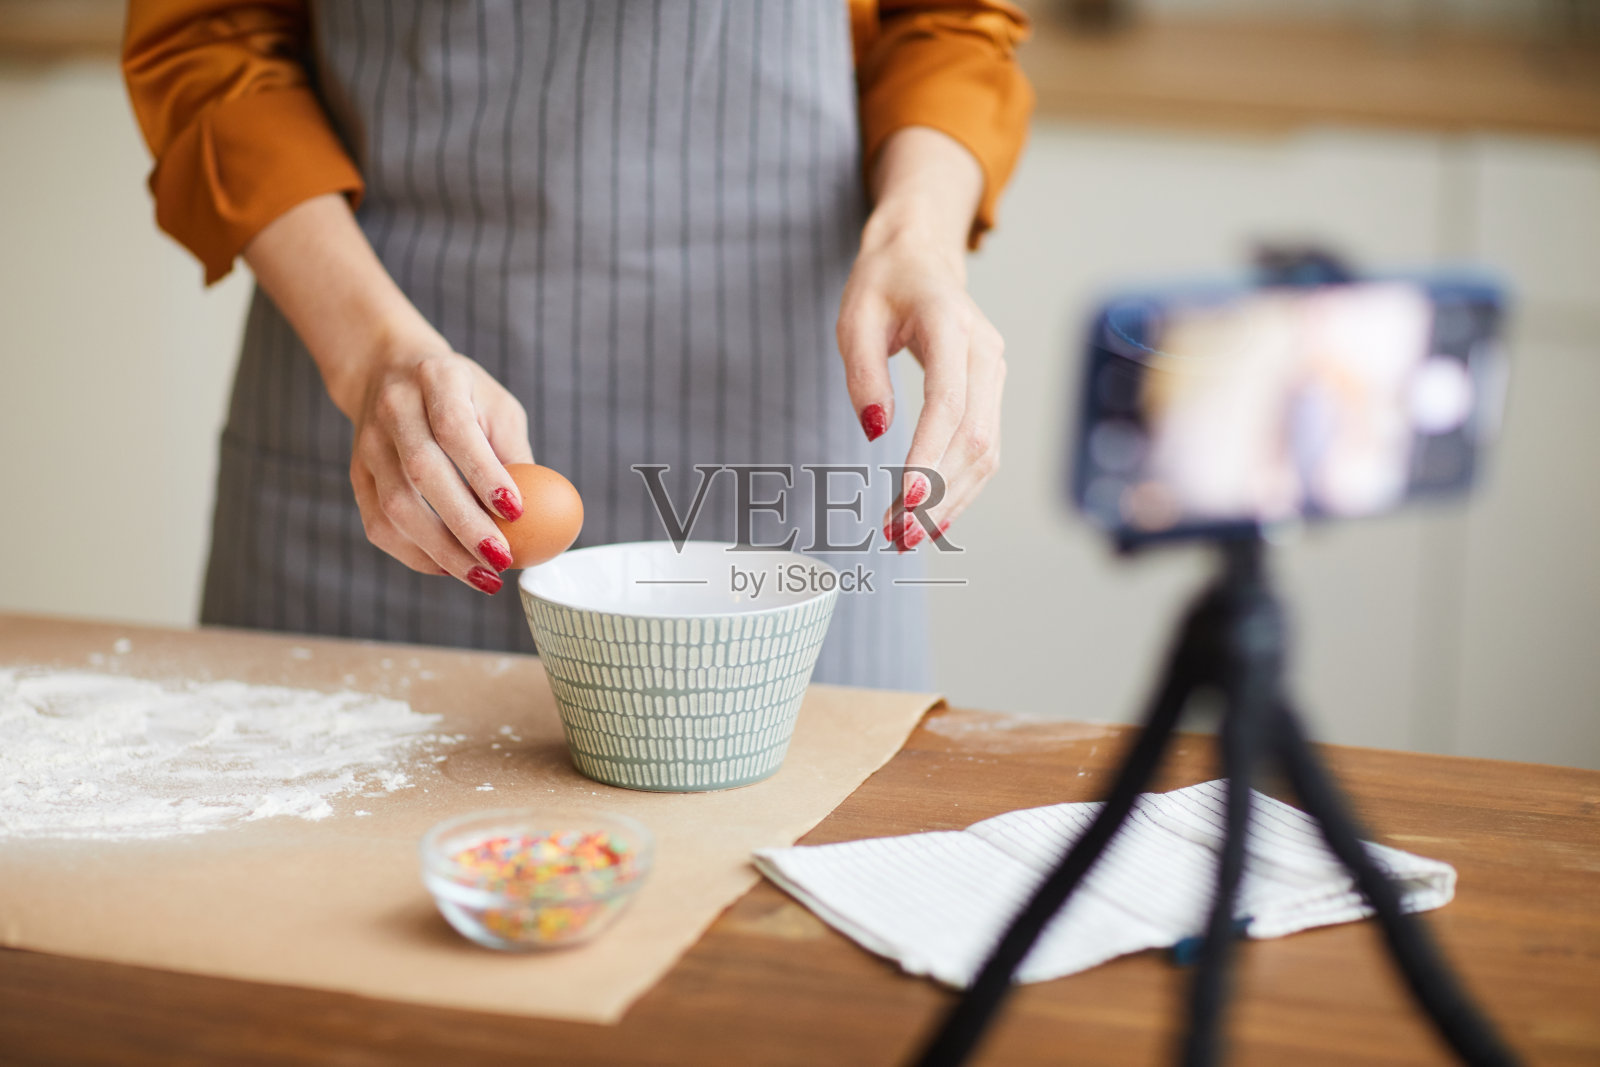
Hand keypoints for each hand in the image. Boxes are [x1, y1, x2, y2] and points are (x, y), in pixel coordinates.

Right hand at [341, 342, 533, 593]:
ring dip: (442, 551)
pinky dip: (417, 555)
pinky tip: (451, 569)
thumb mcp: (497, 406)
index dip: (484, 474)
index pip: (455, 428)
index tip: (517, 513)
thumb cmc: (462, 396)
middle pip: (422, 472)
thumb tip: (541, 515)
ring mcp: (369, 444)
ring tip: (484, 577)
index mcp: (437, 379)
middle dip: (465, 525)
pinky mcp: (358, 476)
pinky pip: (380, 525)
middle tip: (502, 560)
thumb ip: (514, 453)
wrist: (388, 372)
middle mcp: (395, 409)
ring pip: (396, 507)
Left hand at [837, 128, 1004, 550]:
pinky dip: (960, 487)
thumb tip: (878, 432)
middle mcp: (985, 352)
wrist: (921, 256)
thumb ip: (863, 373)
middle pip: (974, 437)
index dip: (929, 455)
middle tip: (895, 534)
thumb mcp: (855, 317)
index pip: (948, 402)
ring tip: (907, 537)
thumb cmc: (884, 283)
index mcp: (949, 324)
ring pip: (986, 451)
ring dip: (951, 500)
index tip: (904, 498)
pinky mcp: (990, 393)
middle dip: (938, 493)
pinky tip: (932, 517)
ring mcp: (994, 373)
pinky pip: (985, 447)